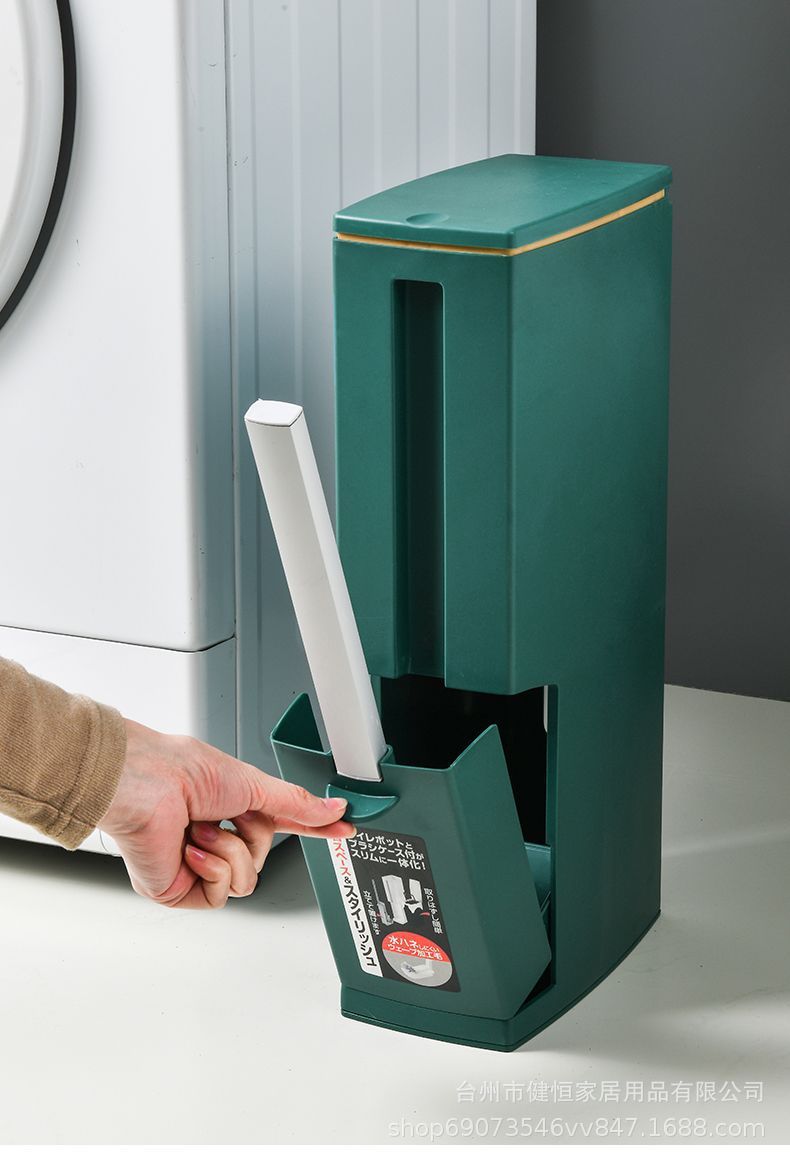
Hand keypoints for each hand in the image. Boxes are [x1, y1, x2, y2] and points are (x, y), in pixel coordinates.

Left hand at [97, 718, 353, 908]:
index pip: (281, 823)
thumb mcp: (254, 784)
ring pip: (246, 881)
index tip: (343, 830)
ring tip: (202, 829)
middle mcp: (214, 835)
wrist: (144, 787)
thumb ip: (297, 805)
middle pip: (264, 856)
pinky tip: (192, 851)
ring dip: (232, 852)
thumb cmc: (182, 770)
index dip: (312, 828)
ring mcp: (198, 864)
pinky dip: (213, 870)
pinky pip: (222, 896)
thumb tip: (334, 810)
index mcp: (231, 805)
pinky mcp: (180, 889)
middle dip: (254, 836)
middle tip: (231, 814)